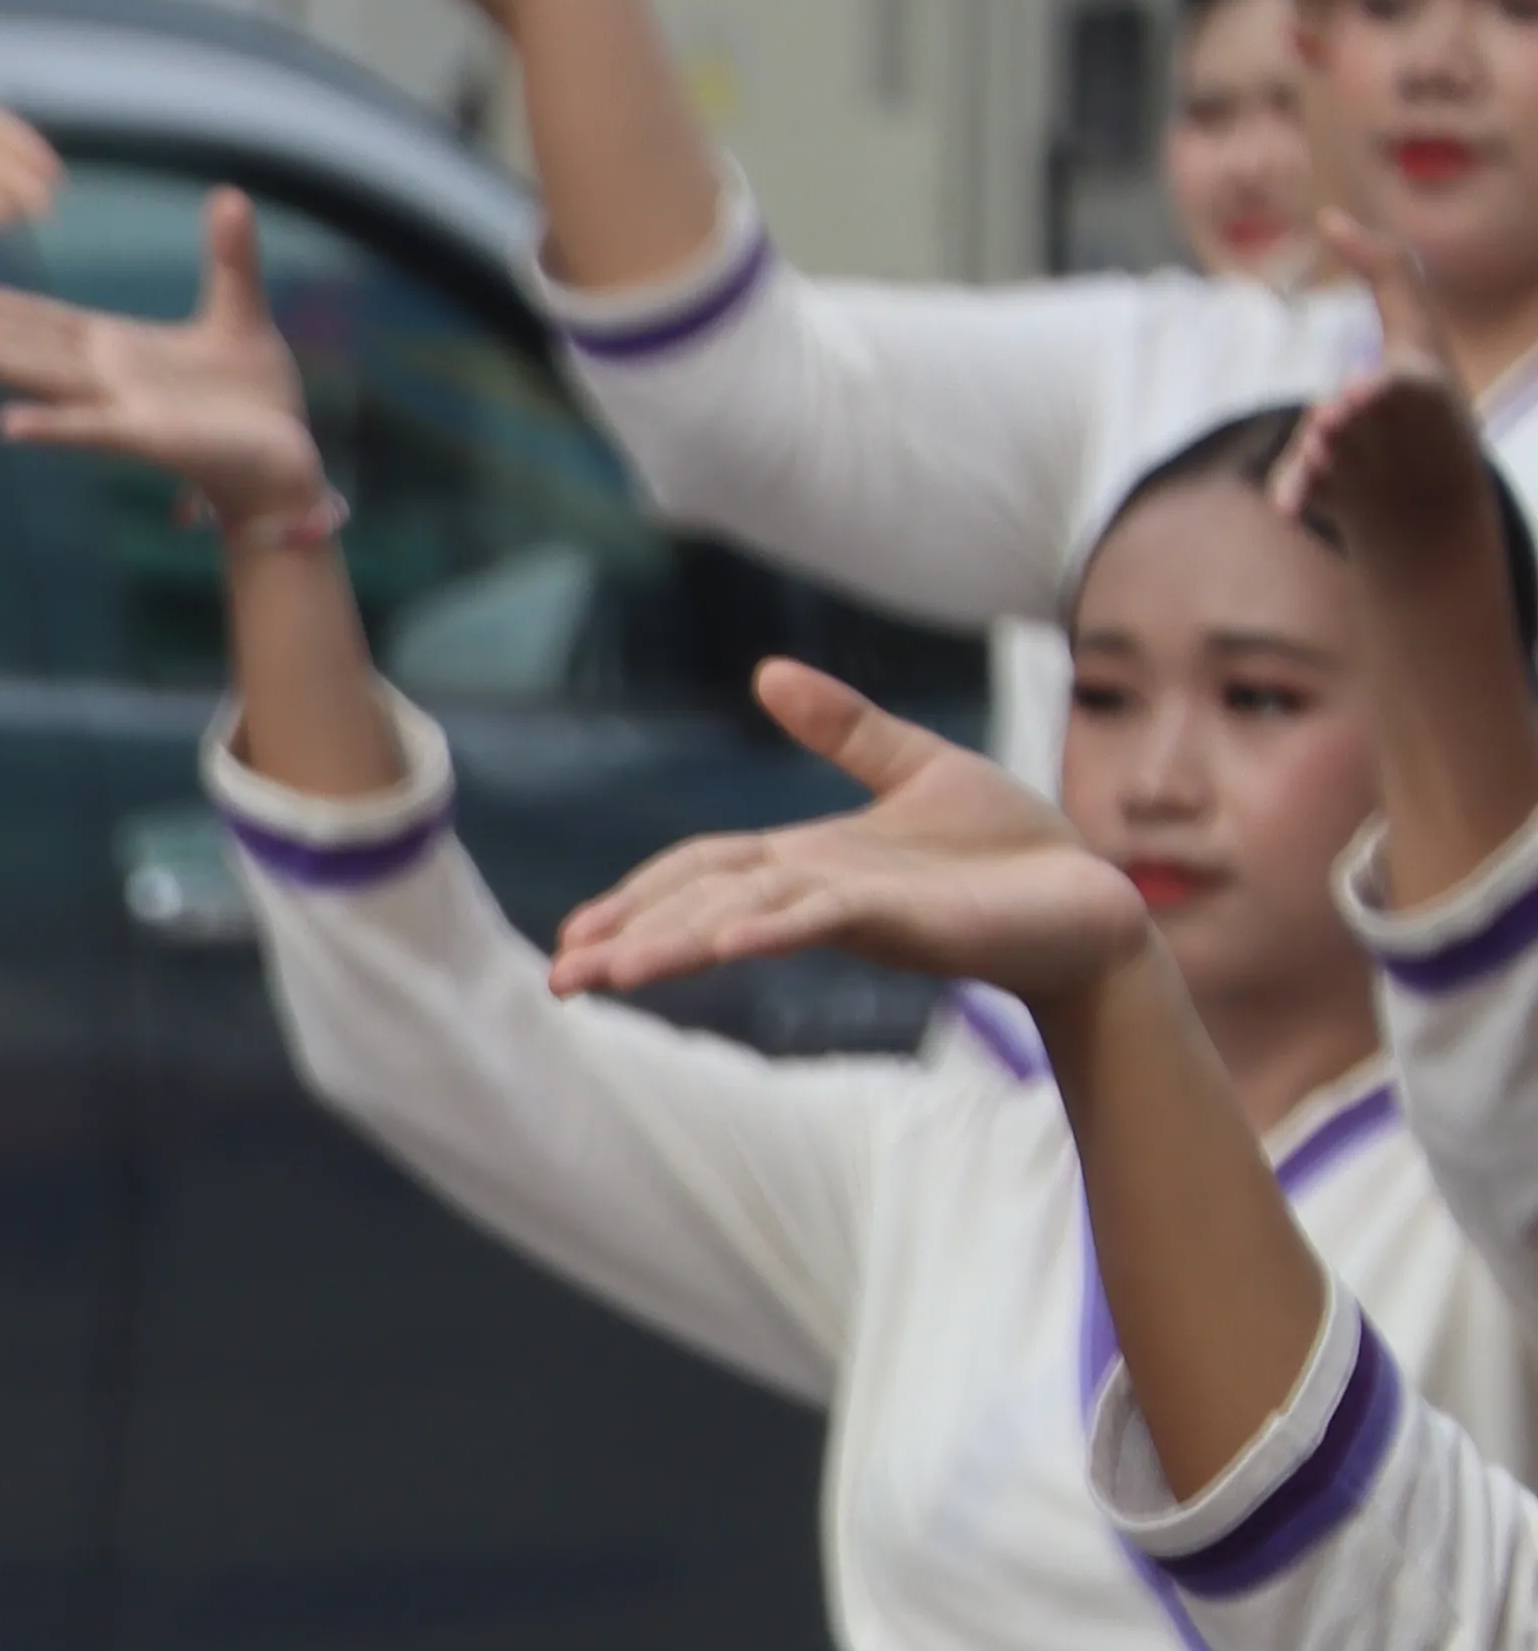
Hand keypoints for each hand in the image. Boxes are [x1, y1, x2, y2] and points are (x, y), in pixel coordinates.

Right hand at [0, 183, 324, 526]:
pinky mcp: (150, 440)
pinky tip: (8, 425)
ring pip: (43, 381)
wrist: (288, 459)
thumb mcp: (240, 310)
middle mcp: (107, 379)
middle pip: (22, 346)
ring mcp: (122, 411)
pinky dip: (51, 426)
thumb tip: (228, 195)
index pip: (37, 320)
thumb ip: (229, 256)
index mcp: (116, 348)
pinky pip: (93, 431)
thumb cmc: (254, 398)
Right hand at [549, 661, 1155, 1002]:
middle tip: (559, 977)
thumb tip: (767, 672)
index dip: (637, 896)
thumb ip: (842, 728)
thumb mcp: (918, 766)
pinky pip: (825, 923)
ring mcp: (858, 911)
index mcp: (808, 860)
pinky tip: (728, 942)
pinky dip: (773, 930)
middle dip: (628, 939)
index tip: (573, 933)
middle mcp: (818, 892)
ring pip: (744, 922)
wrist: (1092, 899)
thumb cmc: (1010, 847)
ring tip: (606, 972)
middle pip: (703, 907)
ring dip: (673, 946)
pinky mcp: (907, 924)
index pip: (701, 874)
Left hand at [1276, 213, 1500, 567]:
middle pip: (1354, 421)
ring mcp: (1368, 468)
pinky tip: (1285, 509)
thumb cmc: (1420, 391)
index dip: (1382, 388)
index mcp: (1422, 388)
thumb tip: (1328, 216)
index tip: (1358, 387)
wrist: (1426, 493)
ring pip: (1328, 455)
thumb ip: (1385, 268)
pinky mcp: (1337, 498)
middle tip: (1333, 413)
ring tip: (1319, 444)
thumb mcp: (1417, 327)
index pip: (1404, 387)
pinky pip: (1309, 494)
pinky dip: (1300, 497)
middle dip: (1344, 419)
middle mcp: (1394, 431)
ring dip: (1320, 453)